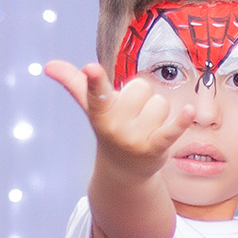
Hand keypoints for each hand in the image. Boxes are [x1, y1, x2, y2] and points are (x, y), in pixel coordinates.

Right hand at [46, 61, 194, 182]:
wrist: (125, 172)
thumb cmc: (110, 129)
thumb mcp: (93, 108)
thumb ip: (74, 83)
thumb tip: (48, 65)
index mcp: (99, 112)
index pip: (95, 91)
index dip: (94, 80)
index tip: (91, 69)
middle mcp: (115, 126)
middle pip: (142, 88)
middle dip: (142, 98)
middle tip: (133, 116)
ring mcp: (135, 139)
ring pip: (160, 103)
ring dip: (158, 113)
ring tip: (146, 128)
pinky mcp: (156, 149)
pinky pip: (171, 130)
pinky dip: (180, 122)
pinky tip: (189, 111)